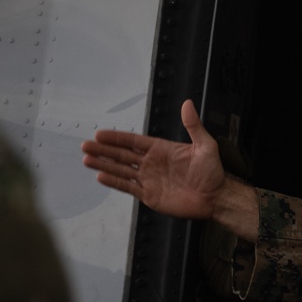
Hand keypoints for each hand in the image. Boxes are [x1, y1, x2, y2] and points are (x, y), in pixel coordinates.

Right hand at [82, 100, 225, 220]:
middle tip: (85, 145)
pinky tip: (101, 176)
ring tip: (86, 160)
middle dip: (104, 150)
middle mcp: (152, 163)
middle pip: (123, 155)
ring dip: (104, 165)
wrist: (216, 198)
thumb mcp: (205, 145)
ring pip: (121, 170)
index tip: (100, 134)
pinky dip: (115, 182)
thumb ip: (193, 125)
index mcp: (161, 149)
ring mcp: (149, 179)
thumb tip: (187, 103)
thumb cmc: (213, 172)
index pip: (134, 141)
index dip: (117, 138)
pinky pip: (128, 187)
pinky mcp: (150, 195)